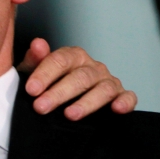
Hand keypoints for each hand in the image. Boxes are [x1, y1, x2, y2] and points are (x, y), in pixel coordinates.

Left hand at [16, 38, 136, 119]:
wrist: (66, 103)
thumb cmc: (50, 86)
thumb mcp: (36, 74)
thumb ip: (35, 60)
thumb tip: (37, 44)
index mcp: (73, 56)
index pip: (60, 60)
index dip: (45, 74)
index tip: (31, 89)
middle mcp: (93, 66)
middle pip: (80, 77)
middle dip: (59, 93)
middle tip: (41, 106)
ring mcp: (109, 81)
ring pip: (103, 89)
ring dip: (86, 102)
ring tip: (70, 114)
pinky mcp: (122, 96)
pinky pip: (128, 97)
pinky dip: (124, 102)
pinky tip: (116, 109)